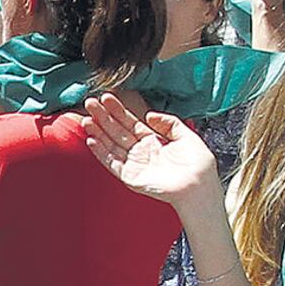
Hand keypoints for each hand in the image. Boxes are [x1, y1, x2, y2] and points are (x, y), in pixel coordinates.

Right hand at [84, 94, 219, 219]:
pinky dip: (101, 152)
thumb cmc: (197, 165)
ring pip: (111, 145)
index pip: (130, 123)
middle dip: (103, 117)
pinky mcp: (130, 177)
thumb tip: (149, 115)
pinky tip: (92, 140)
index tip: (107, 98)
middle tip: (90, 103)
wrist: (198, 187)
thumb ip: (169, 122)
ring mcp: (134, 164)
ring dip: (98, 132)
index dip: (118, 111)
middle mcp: (141, 152)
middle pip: (117, 131)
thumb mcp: (186, 135)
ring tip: (86, 119)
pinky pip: (111, 163)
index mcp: (153, 142)